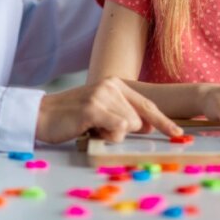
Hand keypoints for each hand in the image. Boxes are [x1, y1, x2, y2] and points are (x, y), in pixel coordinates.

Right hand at [36, 77, 182, 144]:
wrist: (41, 115)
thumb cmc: (71, 117)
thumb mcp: (101, 111)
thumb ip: (123, 114)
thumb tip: (148, 126)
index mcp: (115, 84)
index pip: (147, 104)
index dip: (163, 121)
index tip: (178, 134)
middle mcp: (111, 85)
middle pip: (140, 120)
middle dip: (124, 131)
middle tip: (99, 128)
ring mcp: (103, 94)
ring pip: (129, 126)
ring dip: (112, 134)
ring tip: (91, 127)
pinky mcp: (94, 107)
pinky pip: (118, 128)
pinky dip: (107, 135)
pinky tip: (90, 129)